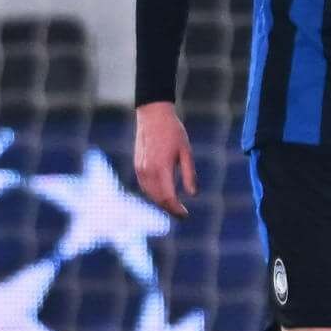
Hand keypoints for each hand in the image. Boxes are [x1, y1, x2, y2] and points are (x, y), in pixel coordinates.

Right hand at [133, 100, 196, 218]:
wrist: (153, 115)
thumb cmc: (173, 132)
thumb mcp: (186, 152)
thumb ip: (189, 174)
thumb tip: (192, 195)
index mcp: (161, 168)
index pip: (168, 197)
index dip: (177, 210)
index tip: (186, 215)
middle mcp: (148, 171)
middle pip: (158, 199)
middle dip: (170, 209)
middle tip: (182, 214)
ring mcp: (140, 169)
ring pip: (150, 194)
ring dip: (161, 203)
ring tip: (174, 206)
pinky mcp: (137, 166)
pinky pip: (145, 187)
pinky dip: (153, 194)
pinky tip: (163, 195)